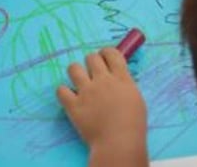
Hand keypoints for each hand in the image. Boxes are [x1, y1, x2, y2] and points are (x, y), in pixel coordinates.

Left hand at [57, 49, 147, 165]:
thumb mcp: (136, 98)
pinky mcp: (73, 105)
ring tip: (80, 83)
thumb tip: (116, 78)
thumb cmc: (133, 125)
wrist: (118, 143)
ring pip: (73, 68)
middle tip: (93, 73)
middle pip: (91, 57)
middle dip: (91, 62)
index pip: (111, 53)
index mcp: (121, 79)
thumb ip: (124, 85)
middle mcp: (102, 81)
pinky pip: (61, 89)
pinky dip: (64, 92)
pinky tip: (69, 97)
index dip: (106, 53)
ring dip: (76, 73)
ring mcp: (86, 92)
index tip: (104, 59)